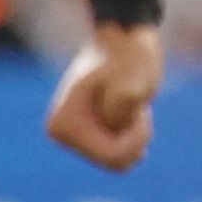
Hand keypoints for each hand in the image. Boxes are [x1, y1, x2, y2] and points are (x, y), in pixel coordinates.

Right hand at [47, 23, 163, 172]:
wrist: (124, 38)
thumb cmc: (129, 54)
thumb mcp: (135, 74)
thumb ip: (125, 99)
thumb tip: (116, 117)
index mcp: (63, 124)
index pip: (111, 156)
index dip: (136, 137)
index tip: (140, 109)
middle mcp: (60, 133)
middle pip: (114, 162)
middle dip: (135, 138)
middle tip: (140, 107)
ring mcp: (71, 135)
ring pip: (118, 161)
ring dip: (135, 137)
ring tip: (134, 107)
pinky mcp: (83, 134)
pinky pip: (116, 154)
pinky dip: (131, 138)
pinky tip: (130, 113)